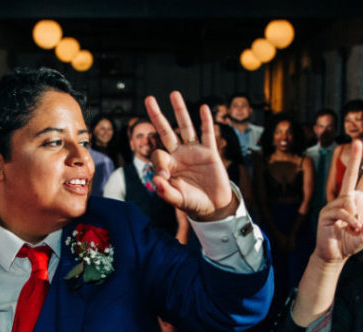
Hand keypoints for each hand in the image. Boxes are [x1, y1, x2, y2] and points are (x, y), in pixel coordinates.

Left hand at [144, 91, 237, 221]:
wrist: (214, 206)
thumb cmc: (193, 203)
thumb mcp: (178, 200)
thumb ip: (166, 192)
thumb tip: (156, 180)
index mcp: (168, 165)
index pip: (158, 155)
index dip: (160, 163)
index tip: (166, 177)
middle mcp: (179, 155)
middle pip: (166, 131)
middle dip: (157, 116)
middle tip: (148, 99)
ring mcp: (194, 151)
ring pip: (185, 127)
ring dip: (180, 111)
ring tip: (174, 94)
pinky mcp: (210, 152)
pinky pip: (207, 134)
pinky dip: (206, 121)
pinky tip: (203, 108)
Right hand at [313, 141, 362, 263]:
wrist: (334, 255)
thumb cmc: (350, 244)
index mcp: (356, 201)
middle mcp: (344, 199)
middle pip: (350, 174)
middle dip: (355, 158)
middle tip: (358, 141)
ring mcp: (333, 205)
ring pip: (348, 199)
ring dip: (354, 215)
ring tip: (353, 228)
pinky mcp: (326, 213)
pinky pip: (341, 211)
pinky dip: (349, 220)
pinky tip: (349, 228)